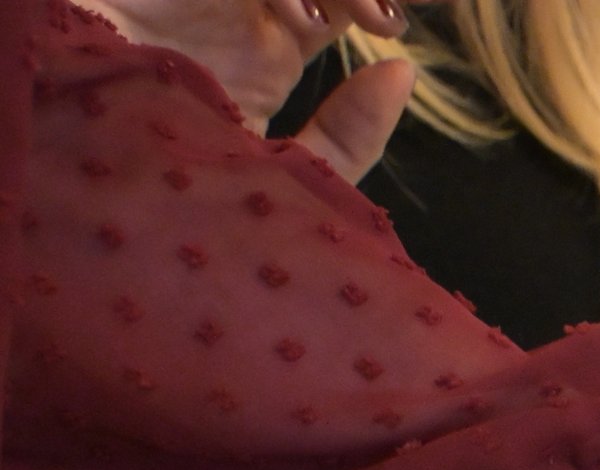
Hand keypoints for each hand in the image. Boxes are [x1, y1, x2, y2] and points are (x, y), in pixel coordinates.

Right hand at [82, 0, 416, 179]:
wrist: (101, 220)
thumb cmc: (188, 210)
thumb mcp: (286, 182)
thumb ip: (349, 136)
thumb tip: (403, 71)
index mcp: (264, 50)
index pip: (338, 1)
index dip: (374, 4)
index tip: (397, 27)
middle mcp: (230, 10)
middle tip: (387, 16)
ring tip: (361, 16)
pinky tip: (300, 16)